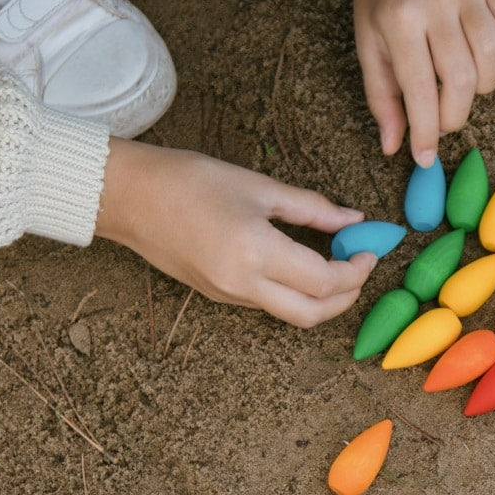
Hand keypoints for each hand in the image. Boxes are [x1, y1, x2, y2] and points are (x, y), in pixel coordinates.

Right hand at [95, 140, 375, 327]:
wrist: (125, 197)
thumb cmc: (186, 179)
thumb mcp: (256, 185)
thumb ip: (311, 208)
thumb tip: (353, 220)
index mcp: (256, 253)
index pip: (325, 281)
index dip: (356, 270)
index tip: (369, 250)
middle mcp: (244, 284)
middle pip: (314, 314)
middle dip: (345, 297)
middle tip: (357, 268)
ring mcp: (229, 296)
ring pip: (292, 315)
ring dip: (321, 299)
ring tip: (332, 264)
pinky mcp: (218, 296)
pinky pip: (268, 305)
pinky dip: (293, 293)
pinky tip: (298, 266)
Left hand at [354, 0, 494, 165]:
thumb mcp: (368, 41)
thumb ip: (381, 96)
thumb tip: (394, 146)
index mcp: (399, 19)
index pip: (419, 91)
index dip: (426, 132)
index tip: (425, 157)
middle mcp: (435, 2)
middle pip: (462, 81)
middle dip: (454, 115)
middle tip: (444, 117)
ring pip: (492, 59)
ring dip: (482, 85)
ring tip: (462, 80)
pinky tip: (481, 43)